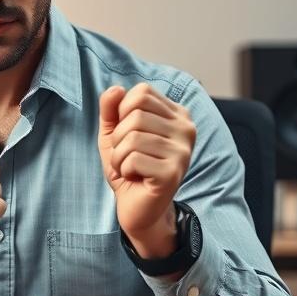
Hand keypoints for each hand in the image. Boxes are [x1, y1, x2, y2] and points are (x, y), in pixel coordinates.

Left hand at [97, 82, 195, 256]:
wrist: (137, 207)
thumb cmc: (128, 166)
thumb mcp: (113, 133)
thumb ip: (111, 109)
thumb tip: (116, 89)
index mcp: (177, 114)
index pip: (142, 92)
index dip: (123, 111)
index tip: (127, 133)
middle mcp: (186, 129)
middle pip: (136, 113)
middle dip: (119, 137)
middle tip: (128, 155)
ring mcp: (183, 151)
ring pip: (133, 136)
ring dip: (120, 156)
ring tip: (130, 167)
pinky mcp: (173, 172)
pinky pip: (134, 158)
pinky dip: (125, 169)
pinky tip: (136, 178)